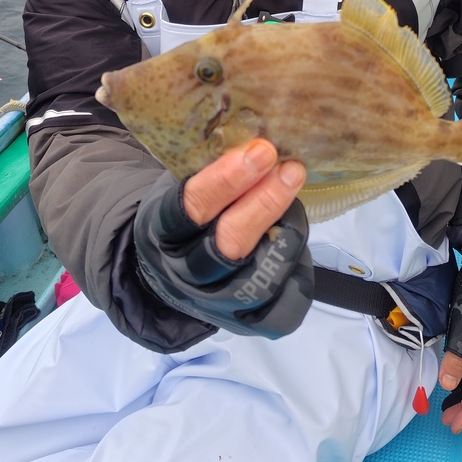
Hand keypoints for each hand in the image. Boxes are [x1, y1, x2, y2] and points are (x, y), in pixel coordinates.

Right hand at [131, 141, 312, 338]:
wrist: (165, 274)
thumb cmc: (184, 216)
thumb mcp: (180, 186)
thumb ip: (211, 170)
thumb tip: (259, 138)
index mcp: (163, 231)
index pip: (192, 207)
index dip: (227, 180)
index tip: (261, 151)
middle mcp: (187, 272)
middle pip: (230, 243)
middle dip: (265, 203)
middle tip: (291, 169)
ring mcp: (217, 302)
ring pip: (263, 273)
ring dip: (288, 231)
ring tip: (296, 200)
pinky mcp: (246, 323)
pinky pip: (284, 308)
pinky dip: (298, 272)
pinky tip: (296, 241)